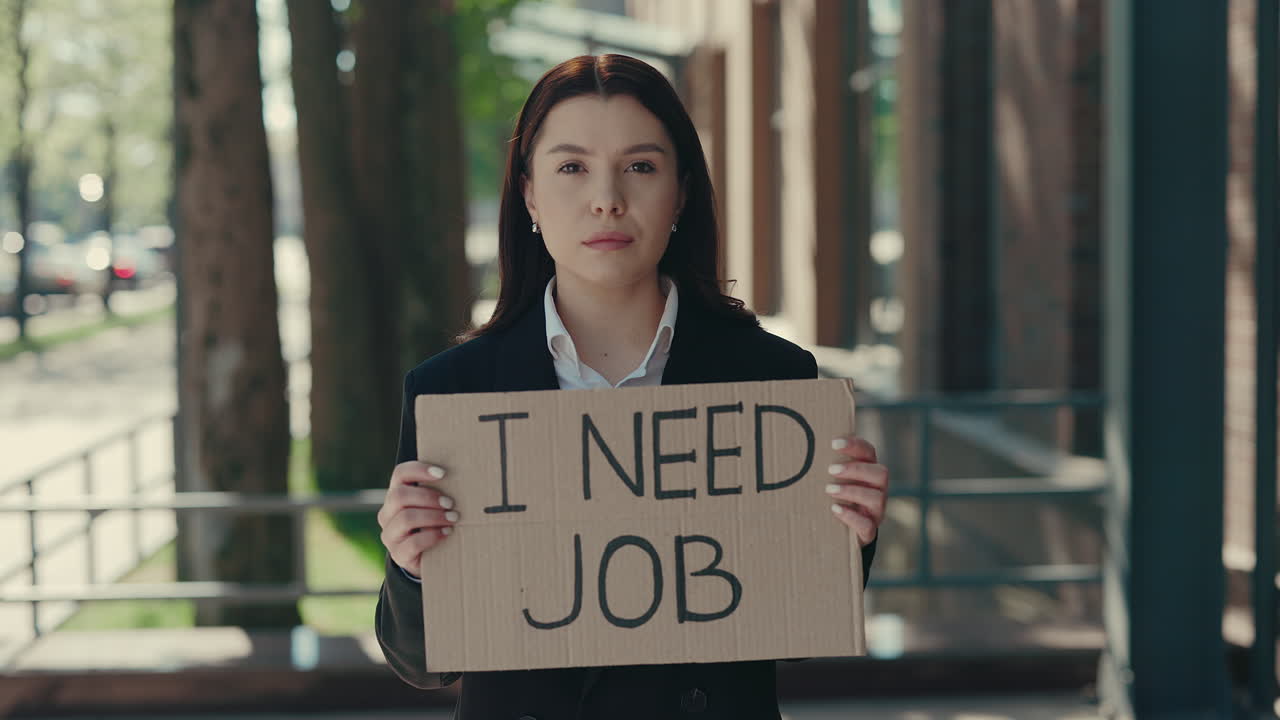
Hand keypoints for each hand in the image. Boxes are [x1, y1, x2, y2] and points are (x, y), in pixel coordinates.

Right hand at [378, 461, 458, 577]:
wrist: (429, 559)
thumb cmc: (435, 523)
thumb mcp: (434, 505)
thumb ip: (440, 491)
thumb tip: (464, 476)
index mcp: (396, 495)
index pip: (400, 474)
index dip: (419, 470)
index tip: (443, 473)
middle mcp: (388, 513)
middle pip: (400, 495)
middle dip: (428, 497)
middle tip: (450, 503)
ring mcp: (390, 535)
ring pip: (406, 518)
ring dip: (433, 516)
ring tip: (453, 518)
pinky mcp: (398, 555)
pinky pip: (413, 543)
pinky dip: (433, 536)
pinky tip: (447, 533)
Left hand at [825, 435, 887, 545]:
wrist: (840, 532)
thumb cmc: (834, 497)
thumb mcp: (832, 478)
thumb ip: (826, 463)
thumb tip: (801, 445)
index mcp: (868, 471)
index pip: (869, 452)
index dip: (855, 445)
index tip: (834, 443)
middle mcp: (877, 489)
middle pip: (881, 473)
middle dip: (856, 470)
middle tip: (831, 469)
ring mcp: (875, 511)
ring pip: (877, 498)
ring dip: (852, 491)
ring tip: (829, 490)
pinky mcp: (868, 531)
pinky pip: (868, 525)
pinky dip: (851, 516)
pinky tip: (835, 509)